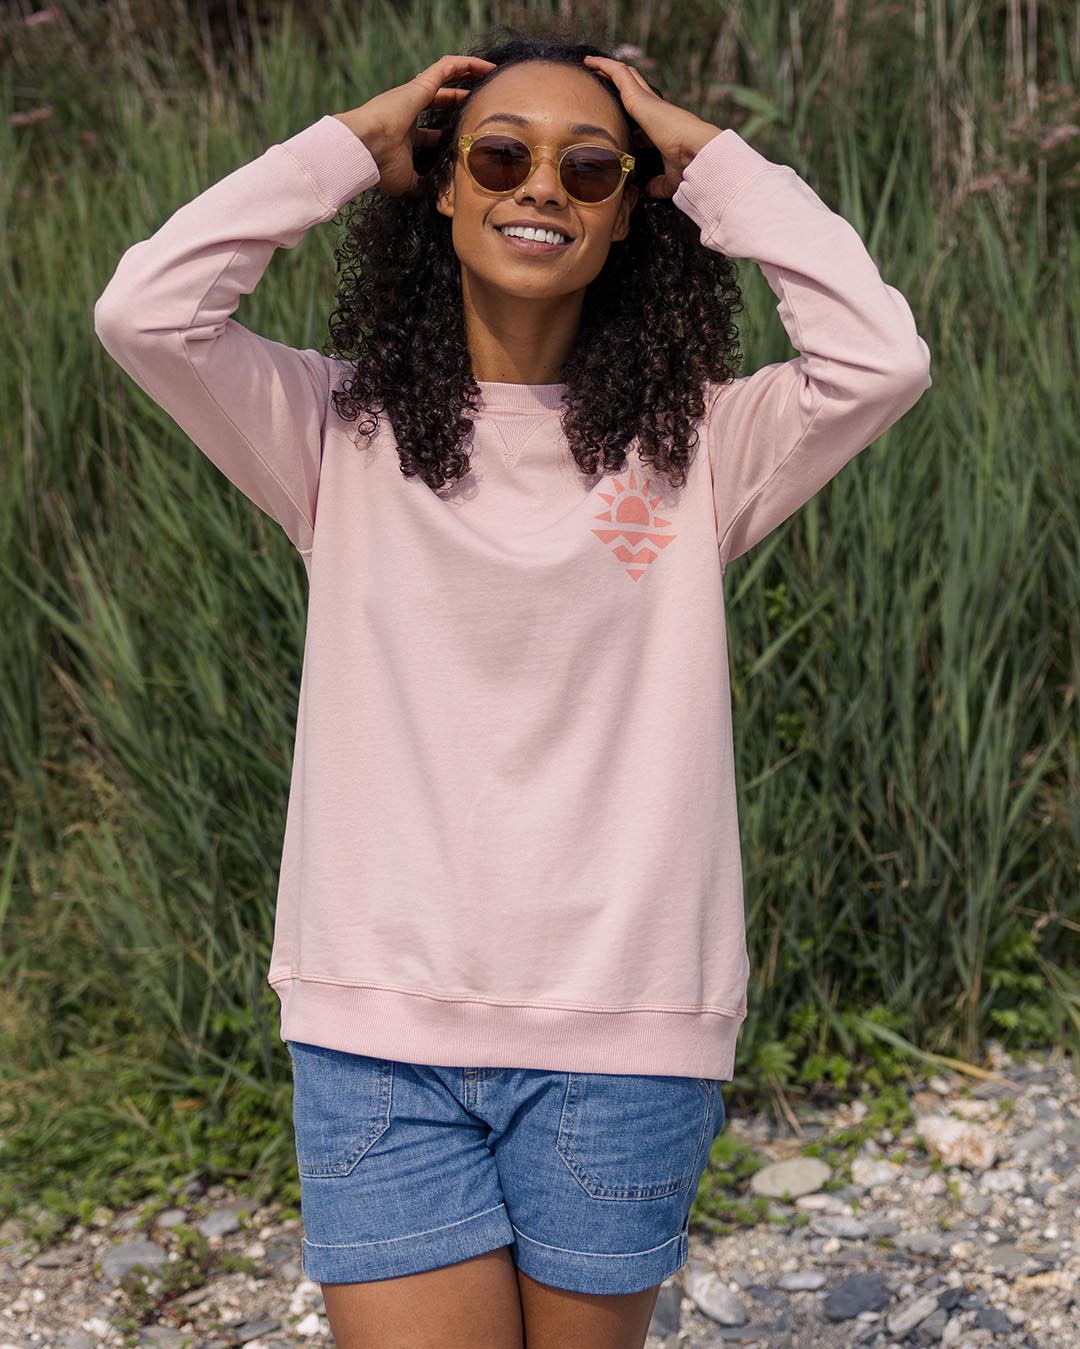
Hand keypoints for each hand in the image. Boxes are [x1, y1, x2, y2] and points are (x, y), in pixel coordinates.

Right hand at [333, 53, 496, 197]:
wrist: (366, 147)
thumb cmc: (381, 165)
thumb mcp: (406, 182)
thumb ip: (422, 185)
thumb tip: (436, 196)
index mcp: (406, 133)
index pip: (433, 131)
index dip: (450, 131)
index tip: (468, 135)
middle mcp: (411, 111)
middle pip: (443, 101)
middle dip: (462, 100)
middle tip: (485, 101)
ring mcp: (415, 95)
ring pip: (447, 78)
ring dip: (468, 74)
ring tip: (491, 74)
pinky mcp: (421, 85)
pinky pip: (447, 67)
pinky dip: (466, 64)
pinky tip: (486, 66)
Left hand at [582, 55, 721, 198]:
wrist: (697, 154)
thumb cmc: (689, 167)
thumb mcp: (670, 178)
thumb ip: (659, 183)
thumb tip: (650, 189)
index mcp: (660, 126)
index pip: (642, 114)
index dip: (628, 112)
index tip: (614, 112)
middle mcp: (654, 109)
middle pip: (634, 87)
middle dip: (618, 82)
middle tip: (600, 76)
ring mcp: (648, 101)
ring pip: (625, 76)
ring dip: (608, 69)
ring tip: (590, 64)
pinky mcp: (639, 97)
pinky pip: (618, 74)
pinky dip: (604, 66)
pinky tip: (590, 62)